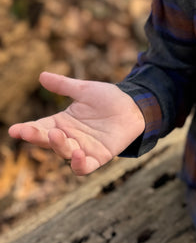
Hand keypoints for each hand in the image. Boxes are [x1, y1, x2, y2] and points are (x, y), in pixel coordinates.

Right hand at [8, 72, 145, 174]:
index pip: (40, 128)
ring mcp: (83, 148)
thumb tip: (41, 75)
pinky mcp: (99, 157)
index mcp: (62, 123)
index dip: (27, 130)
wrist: (133, 105)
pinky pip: (85, 167)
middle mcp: (69, 138)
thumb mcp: (83, 90)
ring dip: (58, 146)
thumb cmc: (107, 97)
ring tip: (56, 134)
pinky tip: (78, 154)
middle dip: (37, 137)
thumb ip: (63, 85)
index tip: (14, 130)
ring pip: (64, 153)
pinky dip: (79, 164)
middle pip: (48, 141)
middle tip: (28, 131)